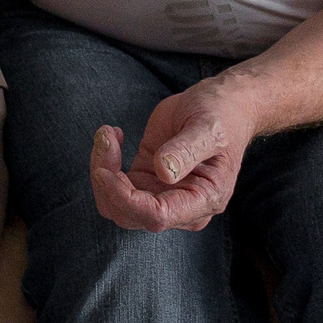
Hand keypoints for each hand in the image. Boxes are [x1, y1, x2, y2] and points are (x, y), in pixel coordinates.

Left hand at [90, 80, 256, 231]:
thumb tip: (164, 172)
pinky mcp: (145, 178)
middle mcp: (181, 206)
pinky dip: (104, 162)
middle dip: (107, 183)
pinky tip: (113, 134)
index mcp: (203, 200)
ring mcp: (160, 194)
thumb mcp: (209, 129)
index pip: (157, 216)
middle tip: (106, 139)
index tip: (106, 170)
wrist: (220, 106)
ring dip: (101, 170)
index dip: (125, 199)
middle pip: (128, 215)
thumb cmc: (221, 117)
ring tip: (107, 134)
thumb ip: (187, 150)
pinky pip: (114, 184)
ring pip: (115, 203)